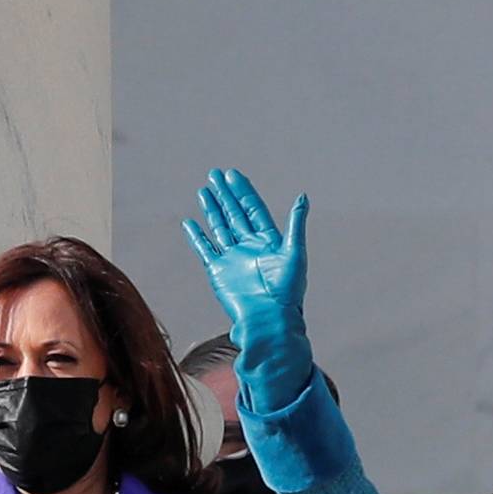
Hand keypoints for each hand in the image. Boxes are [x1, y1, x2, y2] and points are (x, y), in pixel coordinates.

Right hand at [182, 168, 312, 413]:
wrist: (268, 319)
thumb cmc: (286, 291)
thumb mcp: (294, 252)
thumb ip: (295, 224)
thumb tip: (303, 196)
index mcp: (268, 241)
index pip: (252, 209)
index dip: (243, 192)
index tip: (232, 175)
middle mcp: (249, 247)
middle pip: (234, 214)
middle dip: (225, 194)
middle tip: (214, 174)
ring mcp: (233, 259)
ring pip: (219, 228)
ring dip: (212, 209)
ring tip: (203, 190)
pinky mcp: (218, 272)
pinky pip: (205, 250)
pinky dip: (197, 237)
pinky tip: (190, 223)